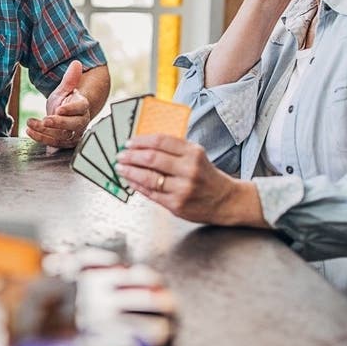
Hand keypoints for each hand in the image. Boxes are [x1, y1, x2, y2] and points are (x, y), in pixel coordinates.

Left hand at [25, 61, 90, 148]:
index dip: (70, 110)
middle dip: (59, 124)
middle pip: (73, 125)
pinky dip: (40, 138)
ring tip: (31, 124)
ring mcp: (73, 134)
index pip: (80, 108)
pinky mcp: (63, 143)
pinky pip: (53, 143)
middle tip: (46, 120)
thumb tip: (76, 63)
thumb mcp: (66, 89)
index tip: (59, 109)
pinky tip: (29, 131)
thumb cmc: (66, 101)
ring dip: (45, 132)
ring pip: (62, 136)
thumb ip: (70, 78)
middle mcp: (80, 122)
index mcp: (82, 107)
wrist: (65, 115)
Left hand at [114, 133, 265, 226]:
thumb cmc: (206, 176)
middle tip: (120, 155)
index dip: (141, 140)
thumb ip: (173, 150)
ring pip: (148, 177)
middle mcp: (189, 169)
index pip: (161, 141)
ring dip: (129, 171)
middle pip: (152, 158)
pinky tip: (130, 180)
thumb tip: (141, 145)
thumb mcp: (195, 156)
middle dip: (131, 156)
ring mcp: (182, 188)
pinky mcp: (176, 204)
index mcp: (193, 153)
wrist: (226, 201)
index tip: (129, 142)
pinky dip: (137, 185)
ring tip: (120, 168)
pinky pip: (150, 193)